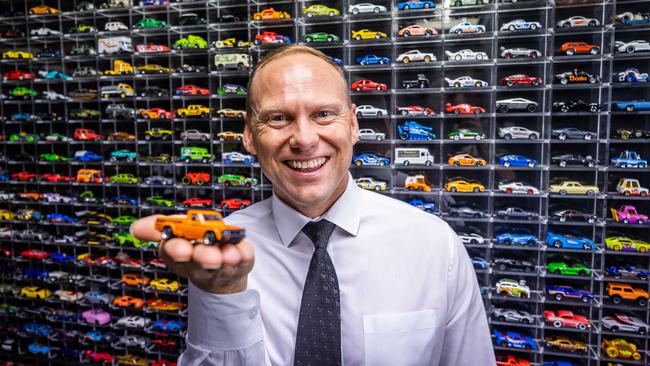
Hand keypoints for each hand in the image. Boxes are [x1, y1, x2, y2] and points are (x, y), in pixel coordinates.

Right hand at [130, 214, 253, 293]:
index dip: (176, 250)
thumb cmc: (195, 245)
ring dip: (226, 257)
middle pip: (199, 260)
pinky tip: (243, 250)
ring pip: (223, 263)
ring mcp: (221, 266)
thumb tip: (135, 228)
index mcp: (179, 253)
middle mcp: (199, 263)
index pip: (172, 252)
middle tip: (210, 256)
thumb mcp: (175, 234)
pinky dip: (244, 254)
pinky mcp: (241, 263)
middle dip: (204, 256)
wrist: (221, 271)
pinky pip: (244, 259)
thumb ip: (157, 228)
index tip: (180, 248)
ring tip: (230, 254)